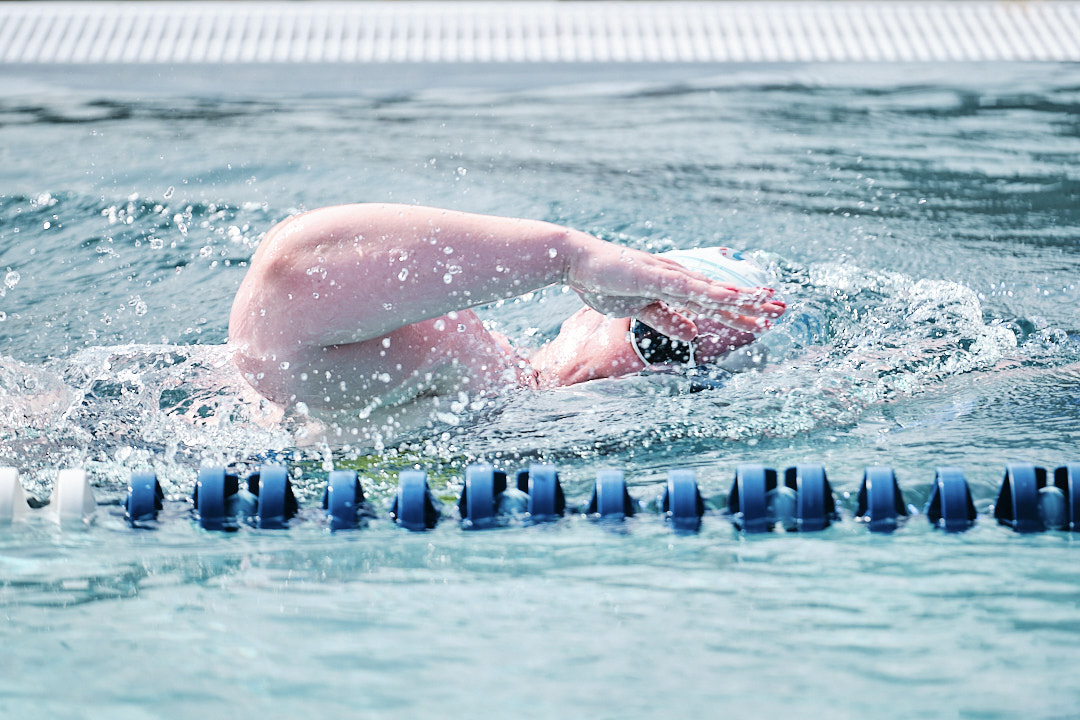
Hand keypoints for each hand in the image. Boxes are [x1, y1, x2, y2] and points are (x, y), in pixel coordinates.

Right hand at [566, 238, 784, 340]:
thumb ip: (666, 319)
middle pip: (722, 293)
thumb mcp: (639, 309)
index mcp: (674, 287)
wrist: (577, 261)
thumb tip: (693, 333)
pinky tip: (731, 296)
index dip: (739, 311)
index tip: (763, 317)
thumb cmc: (604, 283)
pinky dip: (712, 292)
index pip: (713, 302)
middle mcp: (678, 277)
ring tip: (768, 303)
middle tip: (783, 309)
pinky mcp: (655, 276)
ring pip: (712, 289)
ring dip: (741, 296)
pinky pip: (689, 287)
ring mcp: (668, 274)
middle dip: (753, 302)